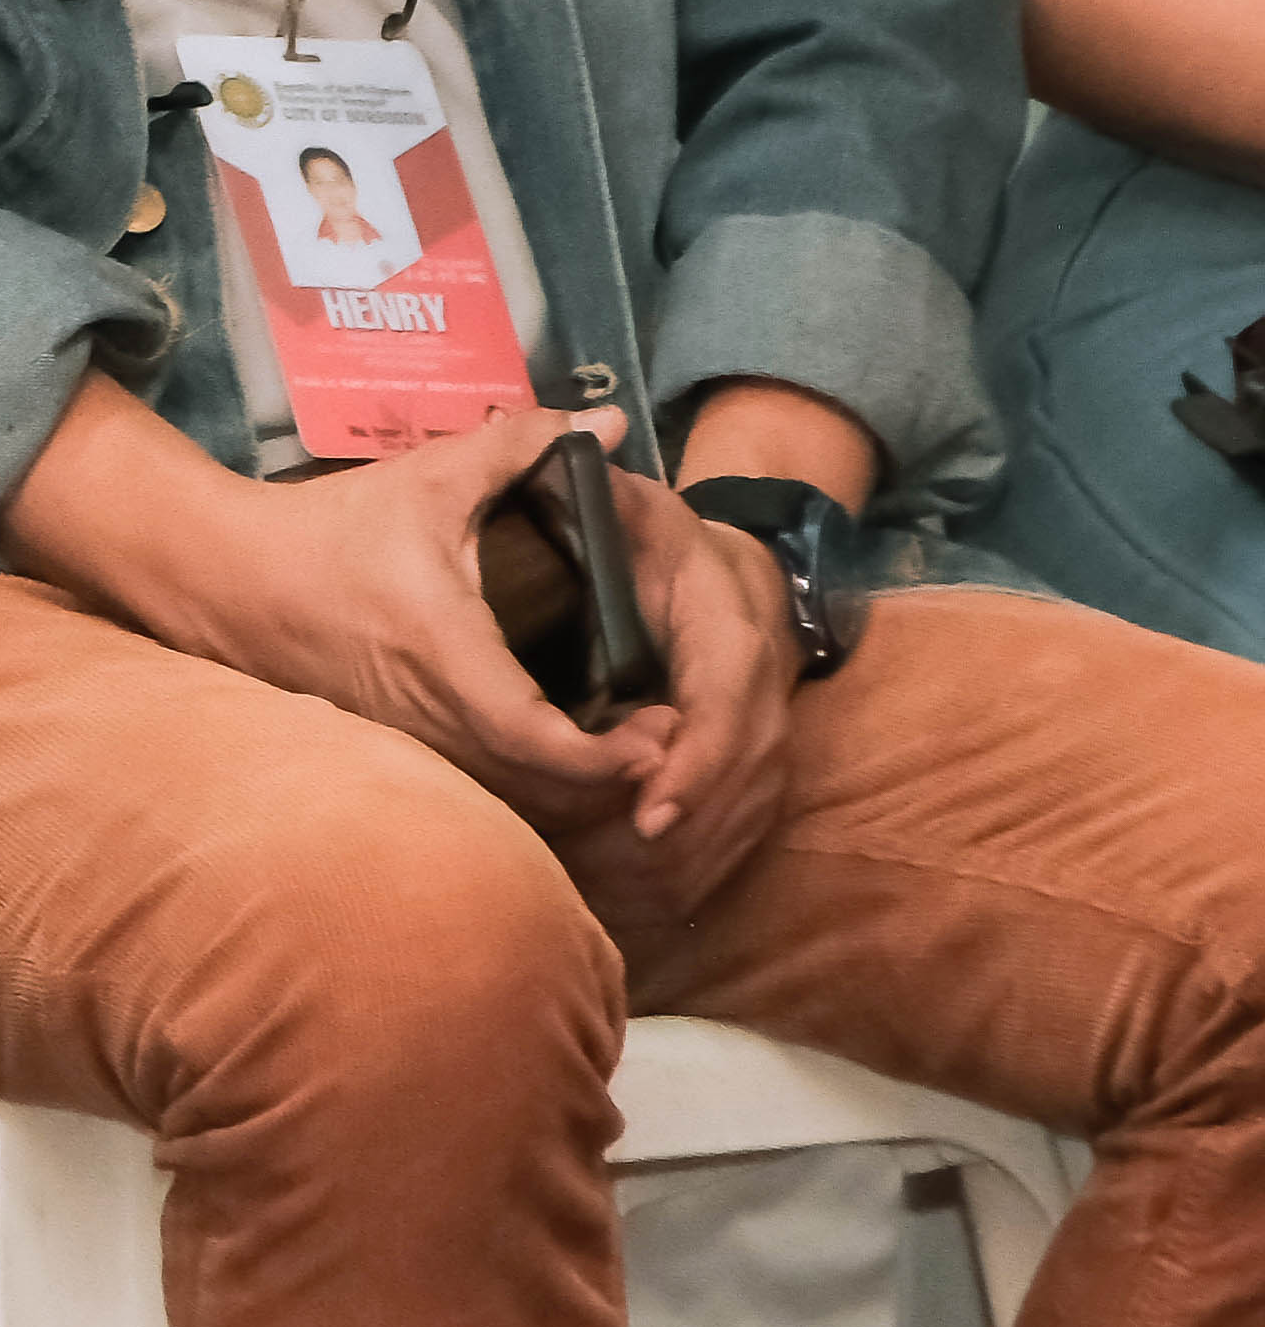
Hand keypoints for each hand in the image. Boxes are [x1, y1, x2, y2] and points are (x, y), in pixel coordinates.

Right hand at [20, 393, 640, 826]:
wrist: (225, 574)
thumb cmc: (328, 526)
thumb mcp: (427, 478)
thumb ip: (520, 445)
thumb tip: (610, 421)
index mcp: (445, 650)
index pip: (534, 737)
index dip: (602, 754)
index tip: (655, 735)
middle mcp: (426, 710)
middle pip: (532, 784)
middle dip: (606, 773)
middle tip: (661, 734)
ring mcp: (404, 735)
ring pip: (502, 792)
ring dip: (566, 782)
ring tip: (623, 741)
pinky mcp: (390, 740)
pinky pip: (472, 778)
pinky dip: (522, 777)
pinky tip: (556, 743)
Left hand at [561, 472, 807, 915]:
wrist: (696, 537)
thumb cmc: (620, 516)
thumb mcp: (593, 487)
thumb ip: (559, 459)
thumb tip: (580, 433)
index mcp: (717, 584)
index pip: (730, 679)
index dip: (700, 750)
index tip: (651, 811)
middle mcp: (755, 640)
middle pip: (758, 748)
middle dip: (707, 814)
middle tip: (641, 866)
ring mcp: (767, 688)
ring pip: (764, 781)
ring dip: (714, 842)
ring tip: (649, 894)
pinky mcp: (755, 727)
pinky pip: (754, 797)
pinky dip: (719, 844)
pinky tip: (671, 889)